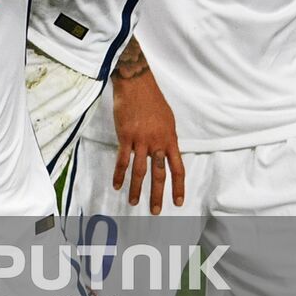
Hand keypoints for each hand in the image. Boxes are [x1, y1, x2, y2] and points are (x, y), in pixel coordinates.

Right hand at [112, 70, 184, 213]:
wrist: (136, 85)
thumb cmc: (153, 100)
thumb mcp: (168, 120)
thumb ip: (167, 139)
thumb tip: (167, 152)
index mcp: (170, 140)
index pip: (177, 169)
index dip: (179, 187)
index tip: (178, 202)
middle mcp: (157, 143)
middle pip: (158, 174)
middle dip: (157, 195)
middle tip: (156, 211)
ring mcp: (141, 140)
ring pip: (139, 170)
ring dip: (136, 189)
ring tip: (134, 202)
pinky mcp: (125, 136)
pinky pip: (122, 160)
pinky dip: (119, 174)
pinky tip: (116, 185)